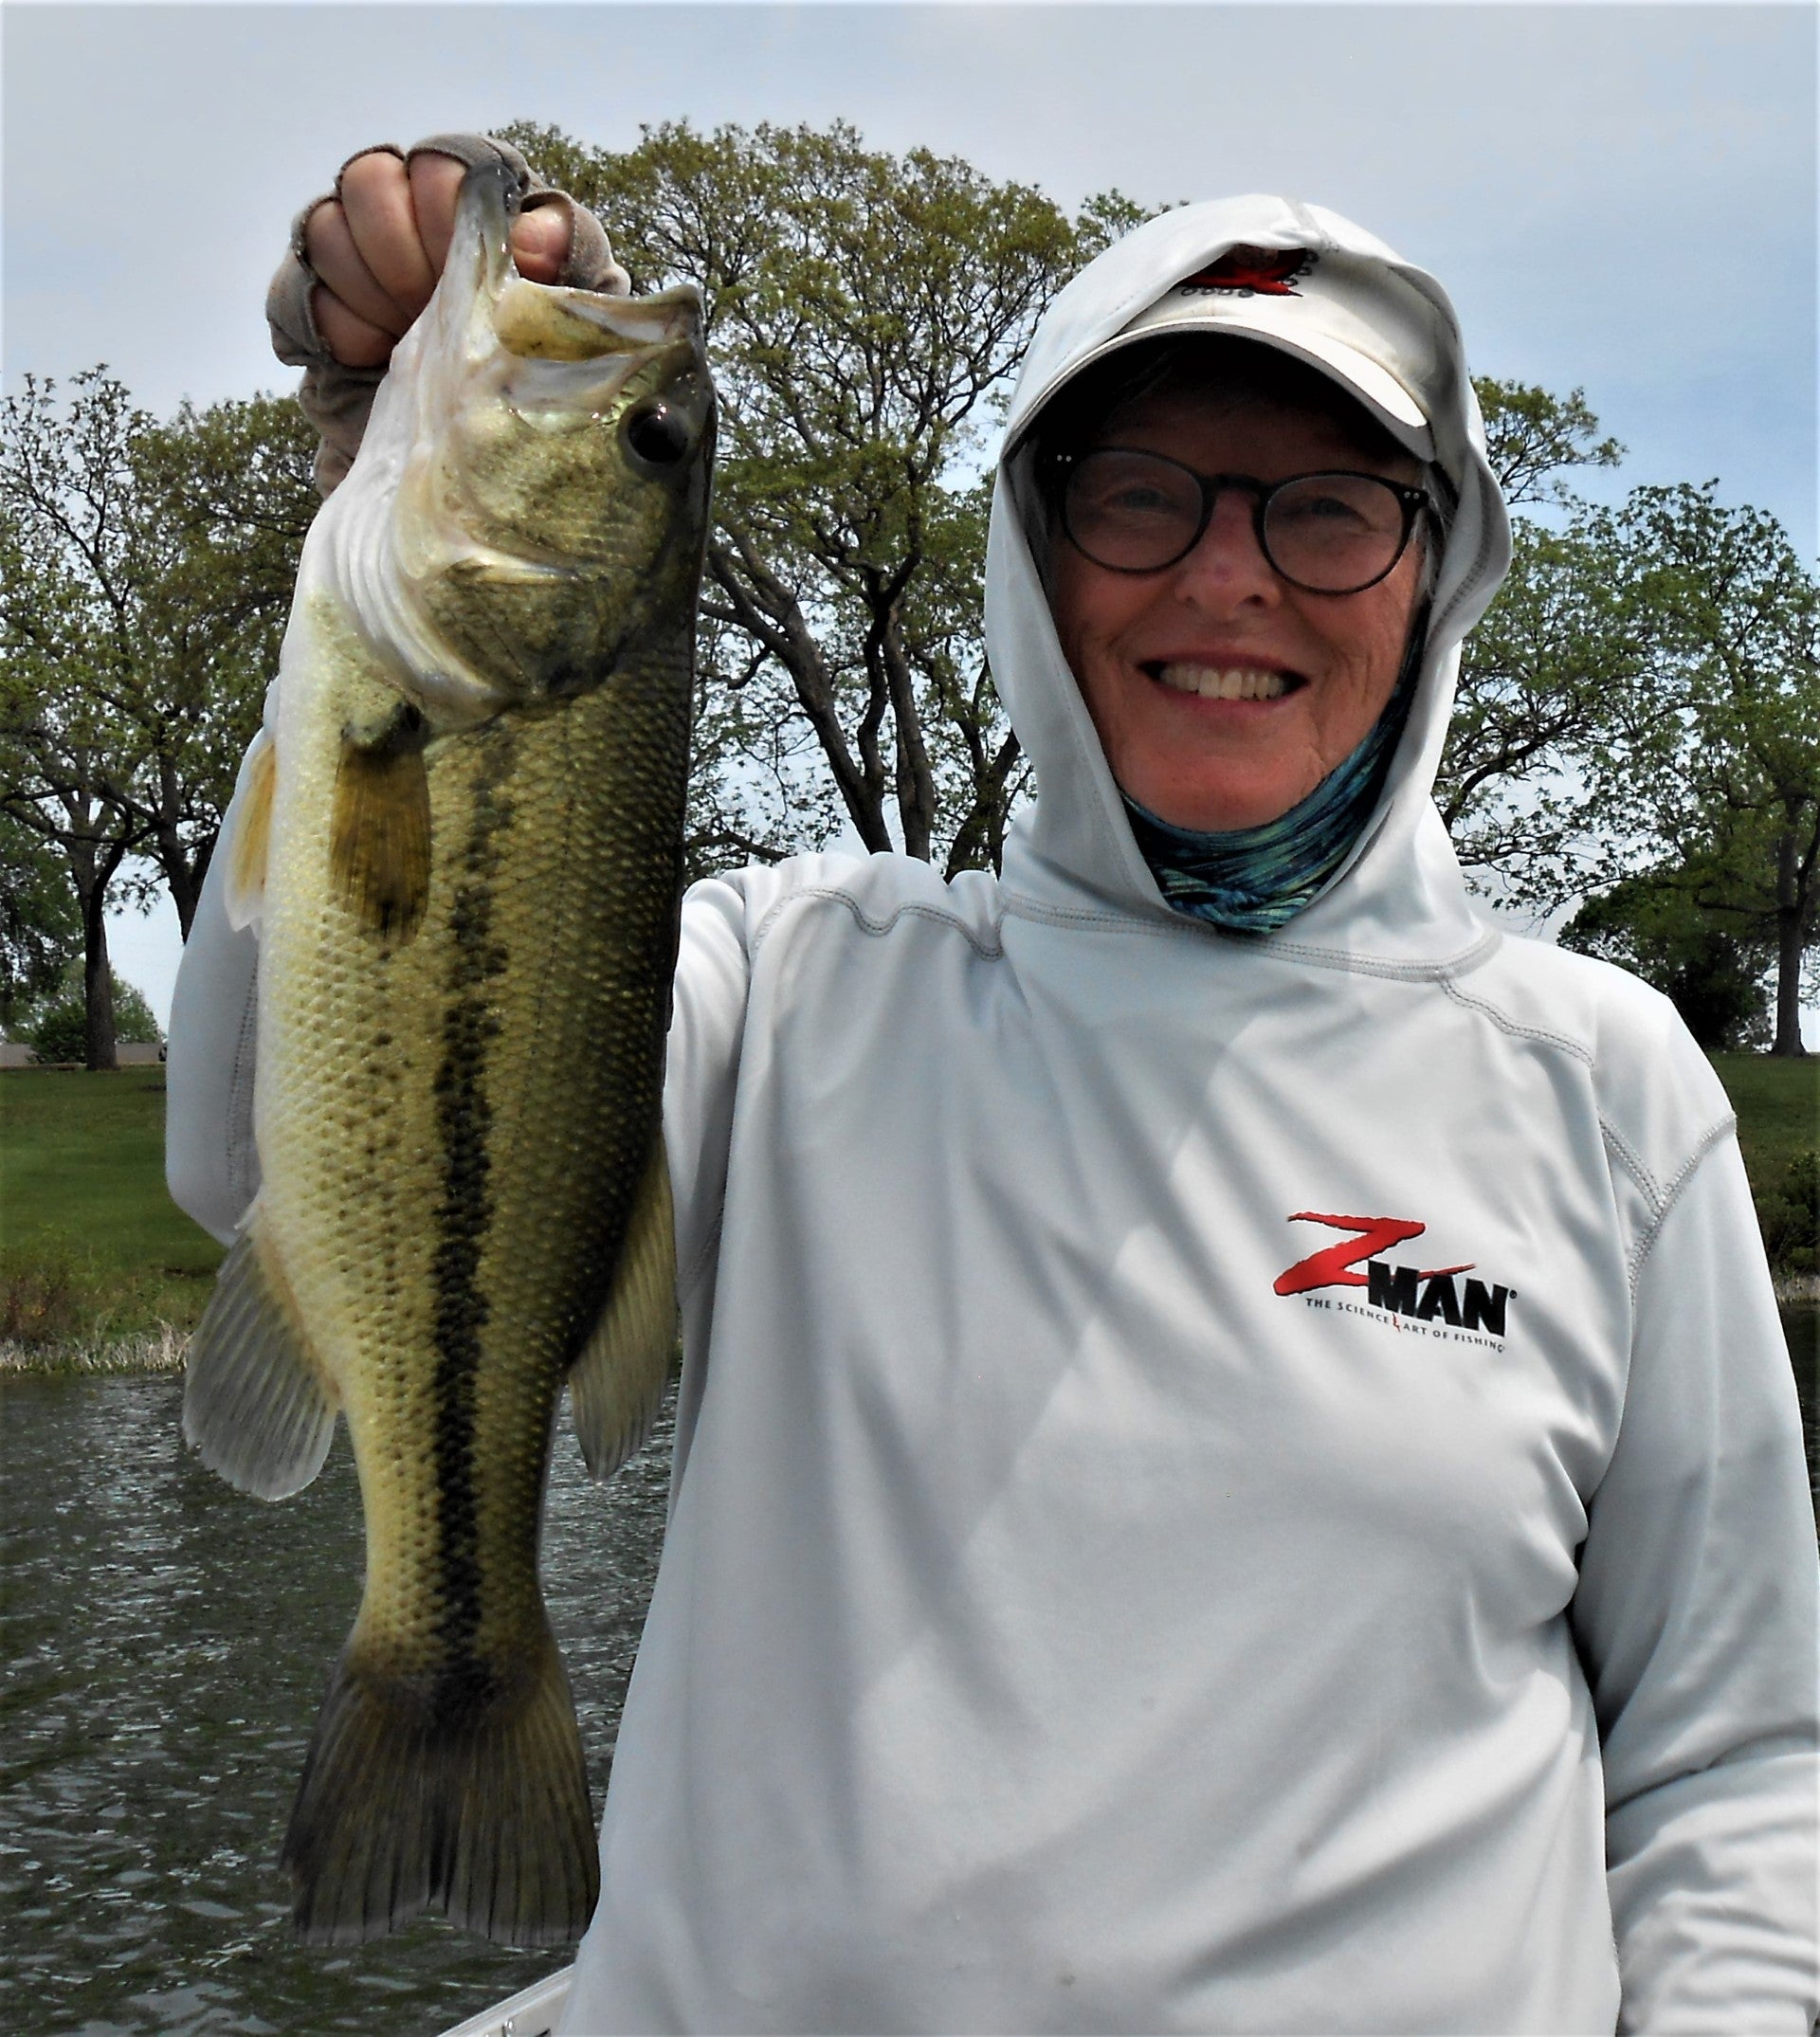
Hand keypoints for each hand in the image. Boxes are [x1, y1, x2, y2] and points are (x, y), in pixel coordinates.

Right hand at [304, 148, 570, 367]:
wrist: (476, 444)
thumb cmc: (534, 364)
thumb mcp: (565, 314)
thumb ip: (563, 260)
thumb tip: (529, 240)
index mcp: (473, 201)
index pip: (442, 160)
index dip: (443, 206)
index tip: (462, 265)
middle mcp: (406, 210)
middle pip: (369, 178)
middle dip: (399, 251)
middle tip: (428, 307)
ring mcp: (354, 251)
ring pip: (326, 226)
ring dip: (369, 291)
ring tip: (406, 338)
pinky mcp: (315, 299)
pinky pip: (300, 290)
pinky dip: (341, 330)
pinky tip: (374, 359)